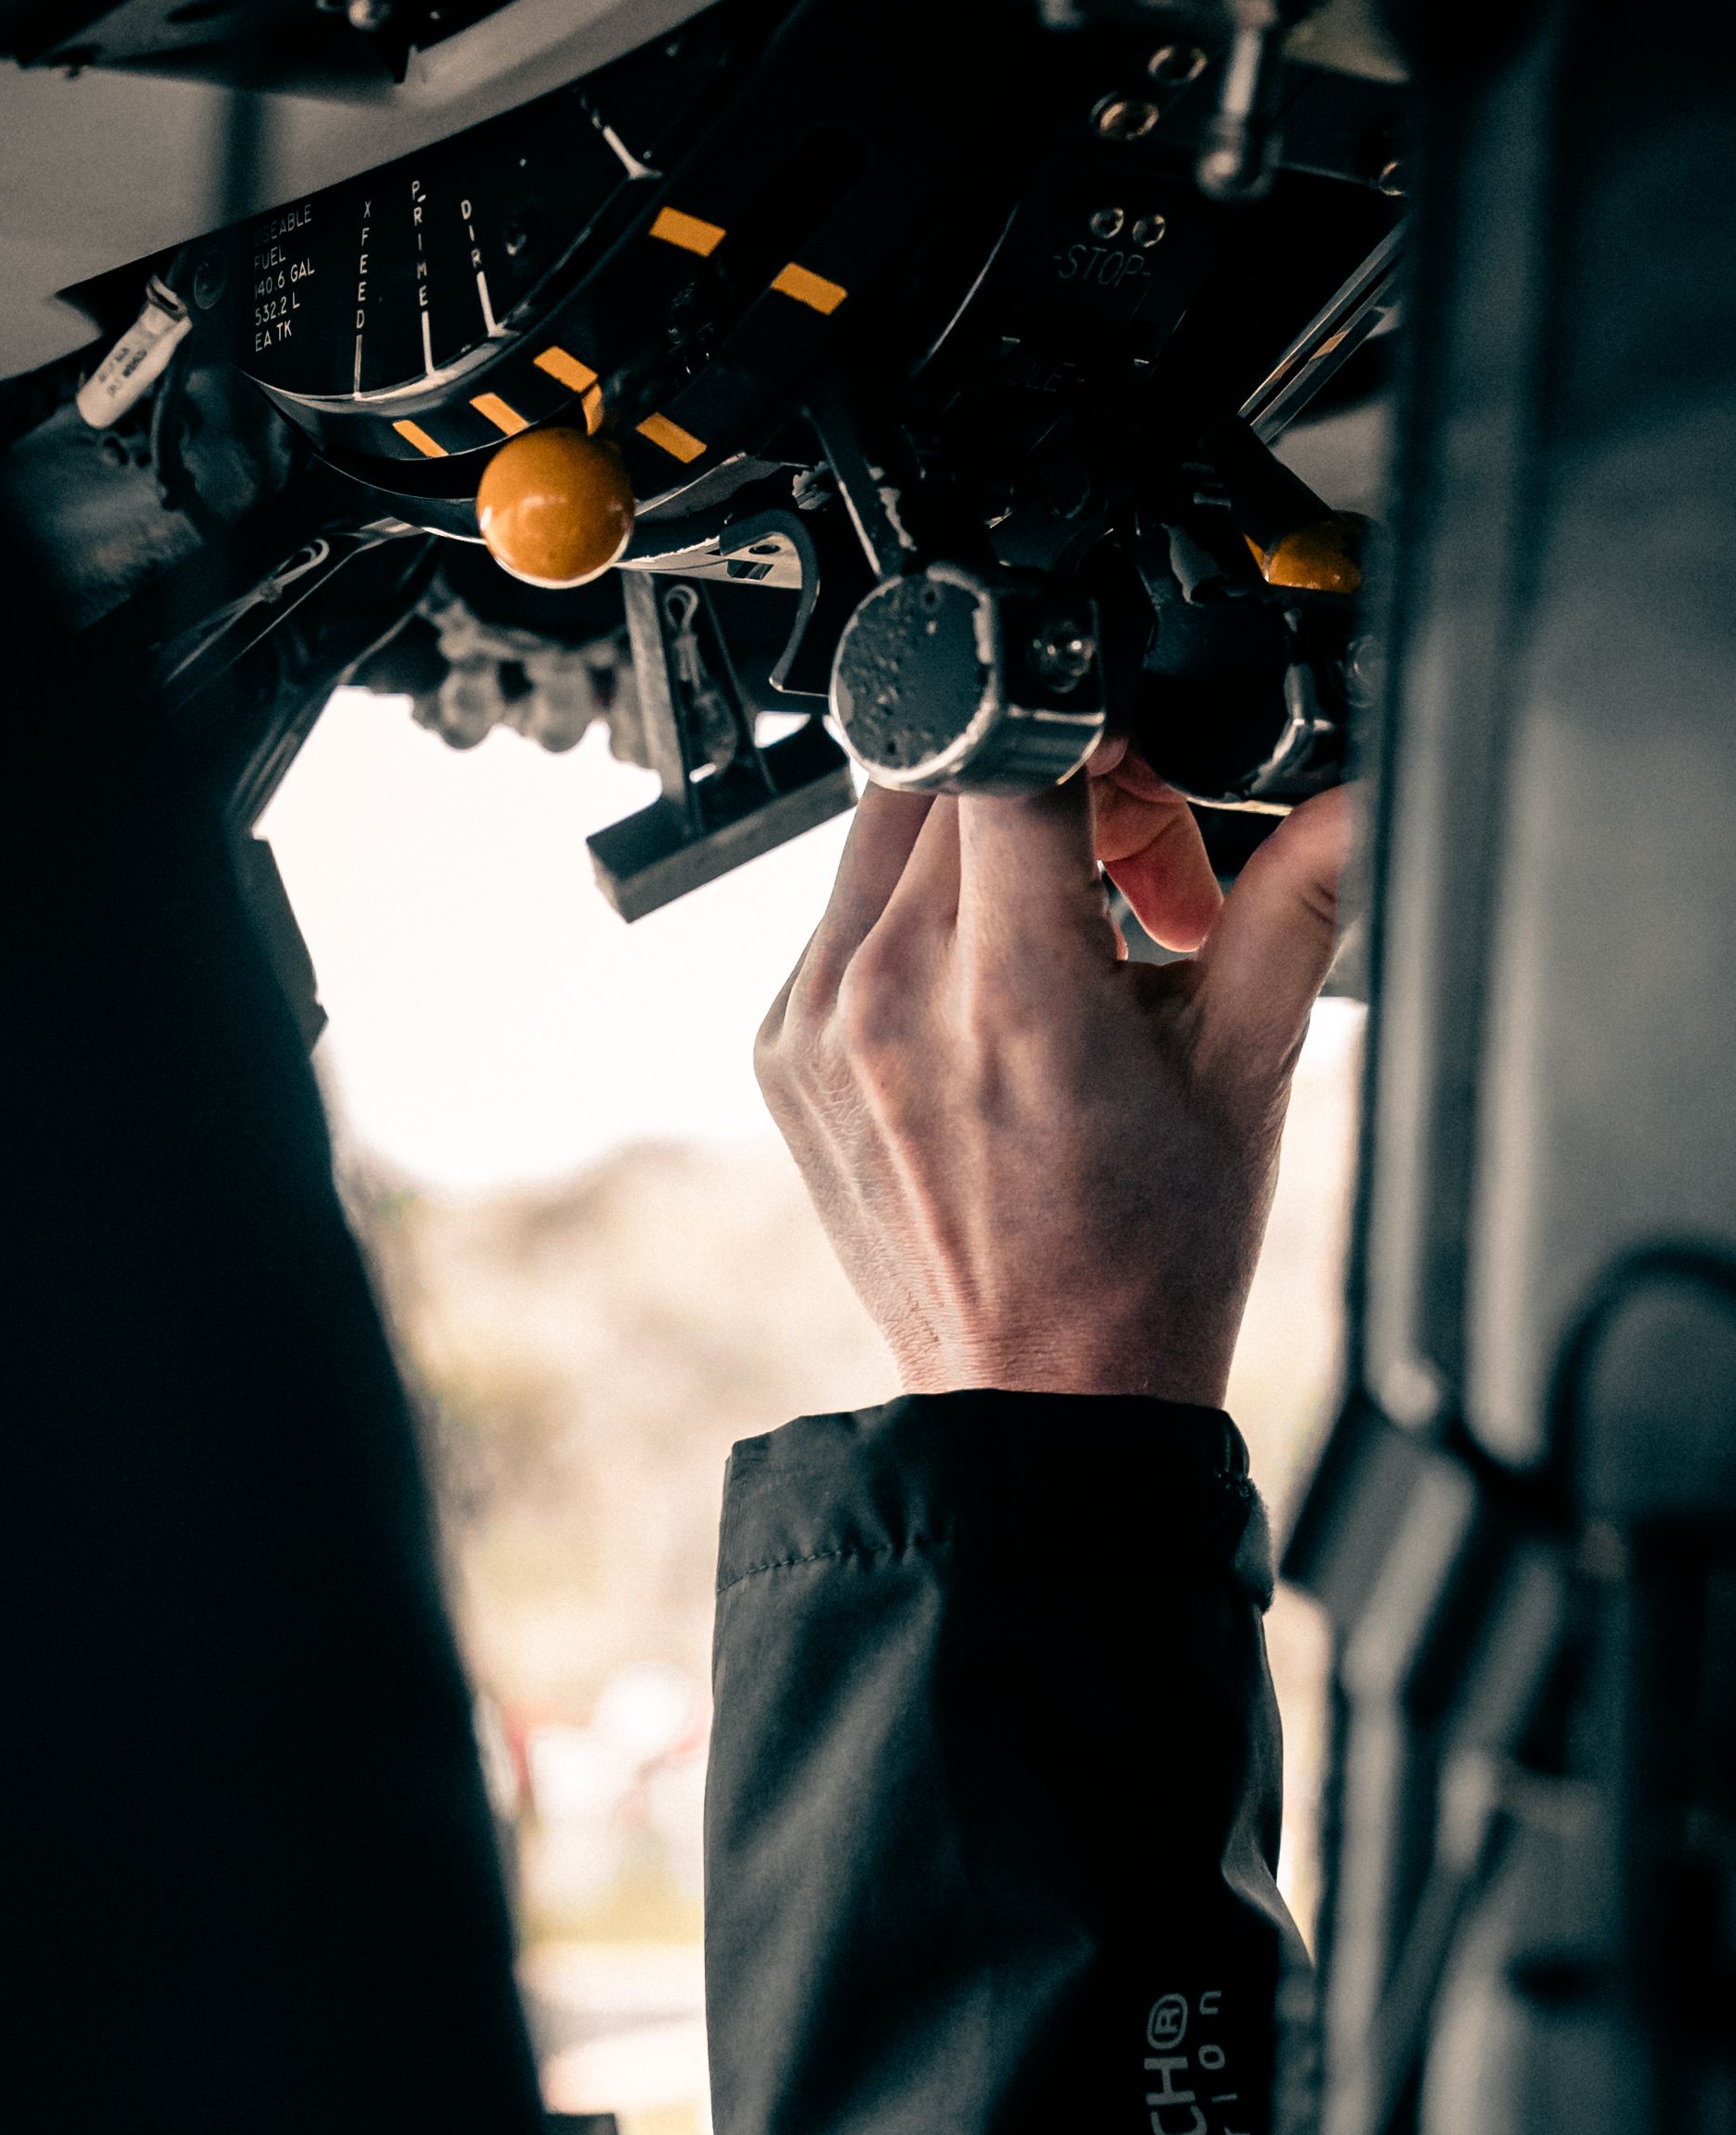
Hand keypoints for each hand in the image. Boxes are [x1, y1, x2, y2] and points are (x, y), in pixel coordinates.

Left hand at [755, 746, 1353, 1404]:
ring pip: (889, 824)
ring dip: (983, 838)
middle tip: (1136, 879)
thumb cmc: (1144, 1263)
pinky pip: (841, 908)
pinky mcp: (776, 1046)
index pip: (1016, 754)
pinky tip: (990, 989)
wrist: (1040, 1397)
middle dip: (1060, 785)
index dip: (1096, 737)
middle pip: (956, 771)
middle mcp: (884, 995)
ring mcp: (812, 1022)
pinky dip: (919, 910)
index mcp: (1008, 996)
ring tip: (1065, 938)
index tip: (1146, 776)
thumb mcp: (1247, 1069)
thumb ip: (1297, 901)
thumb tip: (1357, 795)